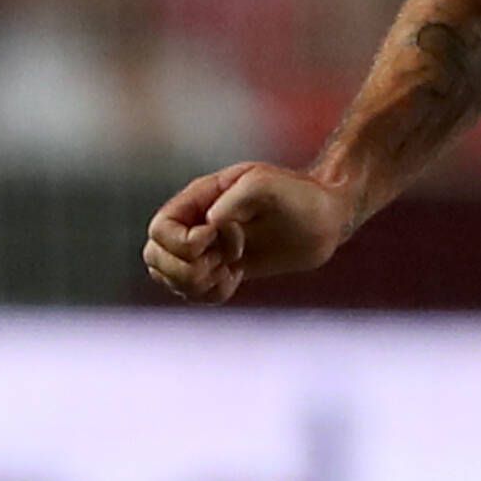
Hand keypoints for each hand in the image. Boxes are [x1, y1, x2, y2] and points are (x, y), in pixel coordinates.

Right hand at [141, 162, 355, 302]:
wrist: (326, 218)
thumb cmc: (299, 195)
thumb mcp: (266, 185)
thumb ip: (232, 201)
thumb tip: (207, 226)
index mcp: (199, 199)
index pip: (158, 230)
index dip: (181, 244)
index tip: (217, 238)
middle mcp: (195, 223)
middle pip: (154, 257)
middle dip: (186, 268)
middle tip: (223, 261)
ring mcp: (207, 248)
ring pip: (170, 278)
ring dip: (197, 283)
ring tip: (229, 271)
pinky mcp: (222, 269)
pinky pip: (195, 294)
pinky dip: (211, 294)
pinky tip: (236, 279)